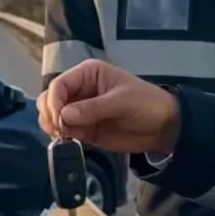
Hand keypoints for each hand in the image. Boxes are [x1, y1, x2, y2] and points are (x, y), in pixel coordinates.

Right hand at [37, 59, 179, 154]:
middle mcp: (80, 90)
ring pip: (52, 116)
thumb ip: (92, 108)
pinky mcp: (83, 128)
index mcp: (88, 74)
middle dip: (50, 114)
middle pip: (50, 99)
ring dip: (52, 126)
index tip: (58, 119)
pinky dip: (61, 137)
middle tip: (59, 130)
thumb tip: (63, 116)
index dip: (54, 101)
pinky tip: (68, 141)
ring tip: (64, 136)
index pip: (59, 84)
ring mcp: (80, 110)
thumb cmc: (147, 104)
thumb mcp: (122, 102)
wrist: (164, 127)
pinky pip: (64, 131)